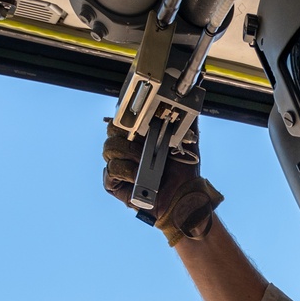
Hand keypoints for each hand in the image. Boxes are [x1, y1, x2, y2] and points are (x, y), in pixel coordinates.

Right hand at [102, 119, 223, 243]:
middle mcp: (126, 149)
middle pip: (112, 130)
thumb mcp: (189, 142)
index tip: (141, 121)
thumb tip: (189, 100)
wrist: (182, 200)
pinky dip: (126, 171)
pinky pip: (111, 169)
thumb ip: (186, 121)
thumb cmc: (184, 174)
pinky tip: (138, 177)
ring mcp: (119, 165)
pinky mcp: (113, 183)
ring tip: (145, 164)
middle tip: (145, 143)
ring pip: (109, 148)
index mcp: (140, 137)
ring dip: (130, 154)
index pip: (123, 118)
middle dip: (128, 134)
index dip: (129, 117)